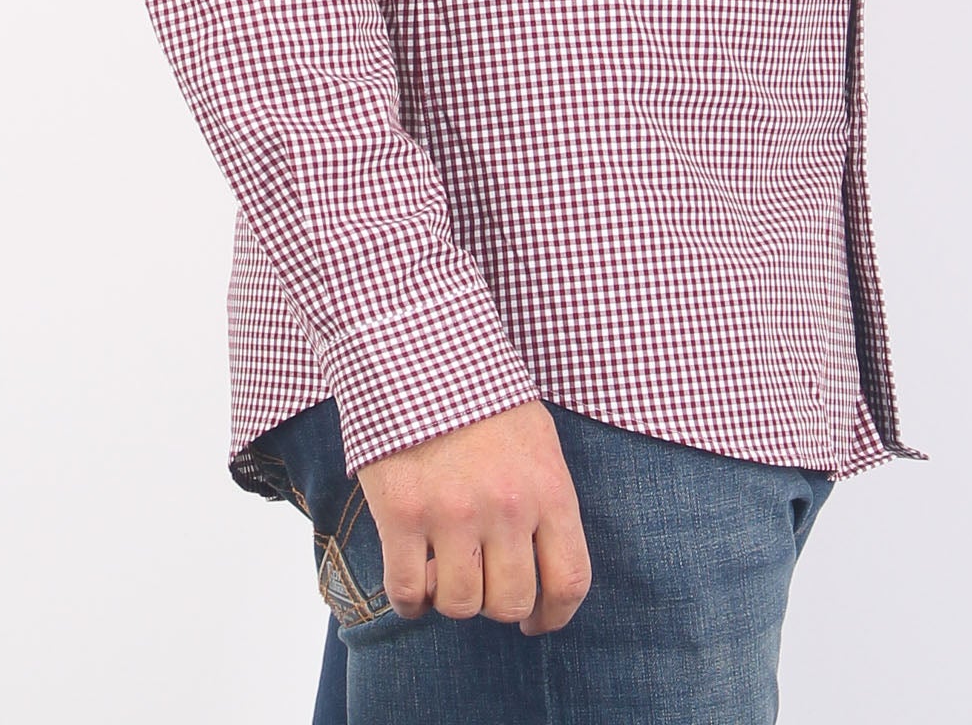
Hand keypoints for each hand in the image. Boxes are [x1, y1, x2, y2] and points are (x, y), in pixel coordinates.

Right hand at [356, 400, 590, 635]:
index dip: (554, 615)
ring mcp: (452, 512)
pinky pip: (407, 593)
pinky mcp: (402, 513)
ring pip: (460, 604)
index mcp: (548, 486)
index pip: (569, 580)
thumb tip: (544, 565)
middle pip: (510, 601)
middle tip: (482, 582)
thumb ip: (545, 499)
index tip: (537, 621)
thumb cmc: (480, 395)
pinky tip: (411, 583)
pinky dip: (409, 602)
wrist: (417, 350)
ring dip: (450, 598)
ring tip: (442, 570)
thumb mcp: (536, 439)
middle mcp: (506, 506)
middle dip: (496, 603)